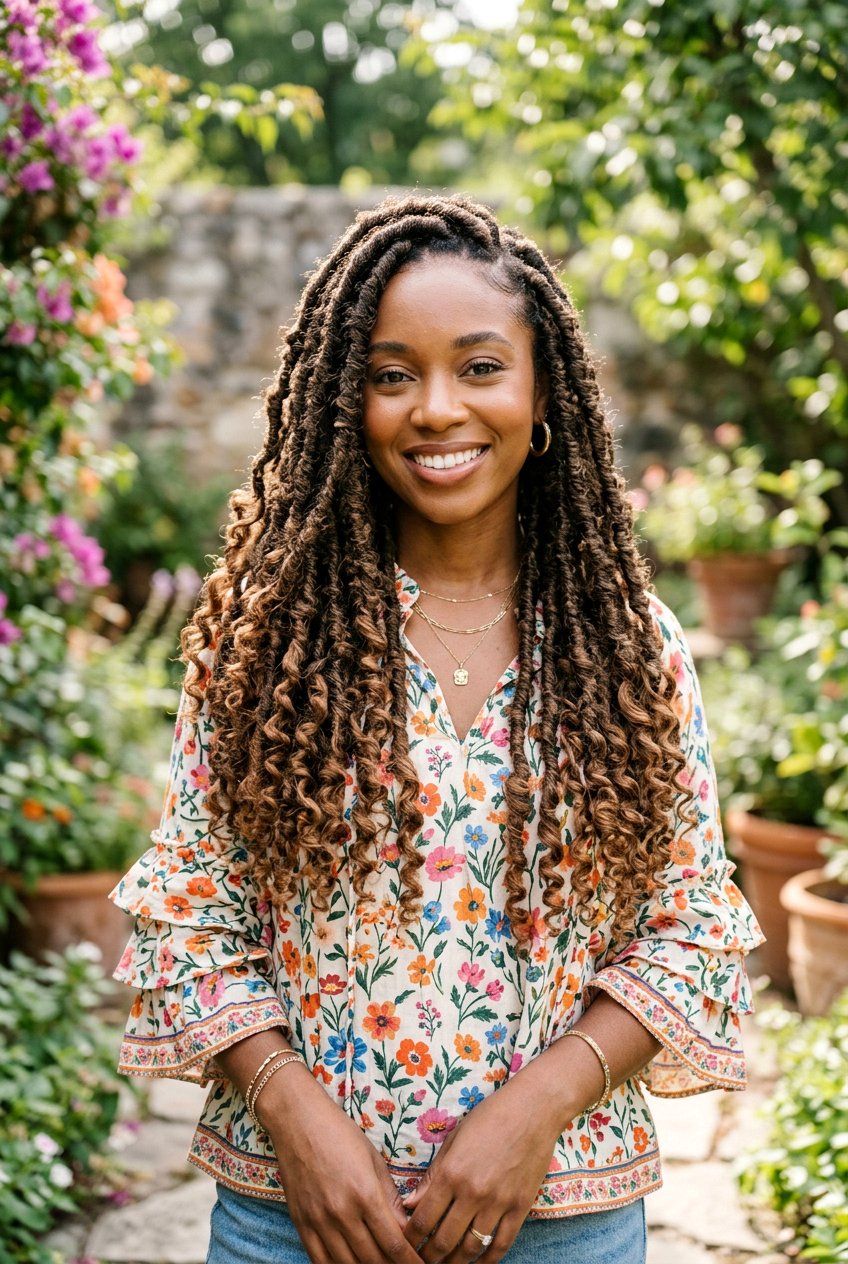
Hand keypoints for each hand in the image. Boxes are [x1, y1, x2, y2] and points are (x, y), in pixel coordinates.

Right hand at [266, 1072, 421, 1263]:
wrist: (298, 1121)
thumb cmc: (340, 1134)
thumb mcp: (373, 1160)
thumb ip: (390, 1197)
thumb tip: (405, 1228)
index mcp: (366, 1194)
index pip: (393, 1244)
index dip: (410, 1261)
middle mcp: (342, 1213)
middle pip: (373, 1260)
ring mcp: (319, 1221)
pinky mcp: (301, 1223)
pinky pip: (319, 1261)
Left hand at [401, 1075, 561, 1262]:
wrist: (533, 1109)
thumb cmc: (489, 1117)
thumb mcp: (454, 1139)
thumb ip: (432, 1175)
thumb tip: (409, 1204)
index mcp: (451, 1173)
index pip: (422, 1219)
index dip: (410, 1238)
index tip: (404, 1246)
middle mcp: (472, 1192)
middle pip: (443, 1240)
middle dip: (428, 1256)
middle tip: (421, 1260)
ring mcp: (498, 1203)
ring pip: (470, 1248)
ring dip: (454, 1262)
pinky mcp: (520, 1208)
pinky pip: (501, 1245)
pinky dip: (486, 1261)